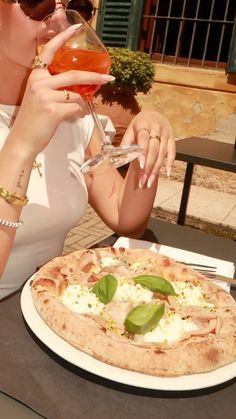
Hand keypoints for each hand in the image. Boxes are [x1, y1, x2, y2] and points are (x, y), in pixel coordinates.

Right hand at [11, 25, 112, 157]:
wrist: (24, 139)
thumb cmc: (35, 119)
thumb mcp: (40, 96)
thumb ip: (56, 87)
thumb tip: (81, 88)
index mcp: (36, 76)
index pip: (49, 51)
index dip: (63, 38)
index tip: (76, 28)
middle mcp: (39, 82)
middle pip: (73, 75)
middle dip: (94, 77)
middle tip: (108, 78)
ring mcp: (45, 96)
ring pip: (76, 96)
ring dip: (84, 104)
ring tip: (82, 111)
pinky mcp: (52, 111)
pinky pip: (76, 108)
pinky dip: (80, 114)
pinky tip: (77, 117)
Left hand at [121, 110, 175, 187]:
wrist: (155, 114)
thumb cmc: (140, 124)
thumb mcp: (131, 129)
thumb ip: (126, 142)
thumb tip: (119, 158)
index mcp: (144, 125)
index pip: (144, 140)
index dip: (143, 153)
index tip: (141, 165)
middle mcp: (157, 129)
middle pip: (154, 150)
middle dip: (149, 166)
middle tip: (143, 180)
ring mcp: (166, 134)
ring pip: (162, 154)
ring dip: (156, 169)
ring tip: (150, 181)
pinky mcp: (172, 139)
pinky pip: (173, 152)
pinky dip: (170, 163)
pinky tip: (166, 173)